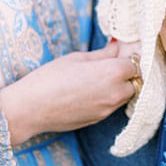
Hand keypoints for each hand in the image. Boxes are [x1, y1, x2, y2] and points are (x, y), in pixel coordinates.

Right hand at [0, 43, 136, 145]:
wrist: (30, 108)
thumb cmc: (50, 77)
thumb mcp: (77, 58)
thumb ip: (103, 54)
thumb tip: (118, 46)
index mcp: (112, 73)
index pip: (135, 63)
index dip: (128, 57)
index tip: (120, 52)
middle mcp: (115, 93)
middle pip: (135, 81)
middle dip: (128, 73)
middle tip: (112, 64)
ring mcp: (107, 109)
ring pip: (125, 95)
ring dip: (120, 86)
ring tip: (100, 77)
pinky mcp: (98, 119)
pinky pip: (112, 106)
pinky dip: (109, 97)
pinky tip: (92, 91)